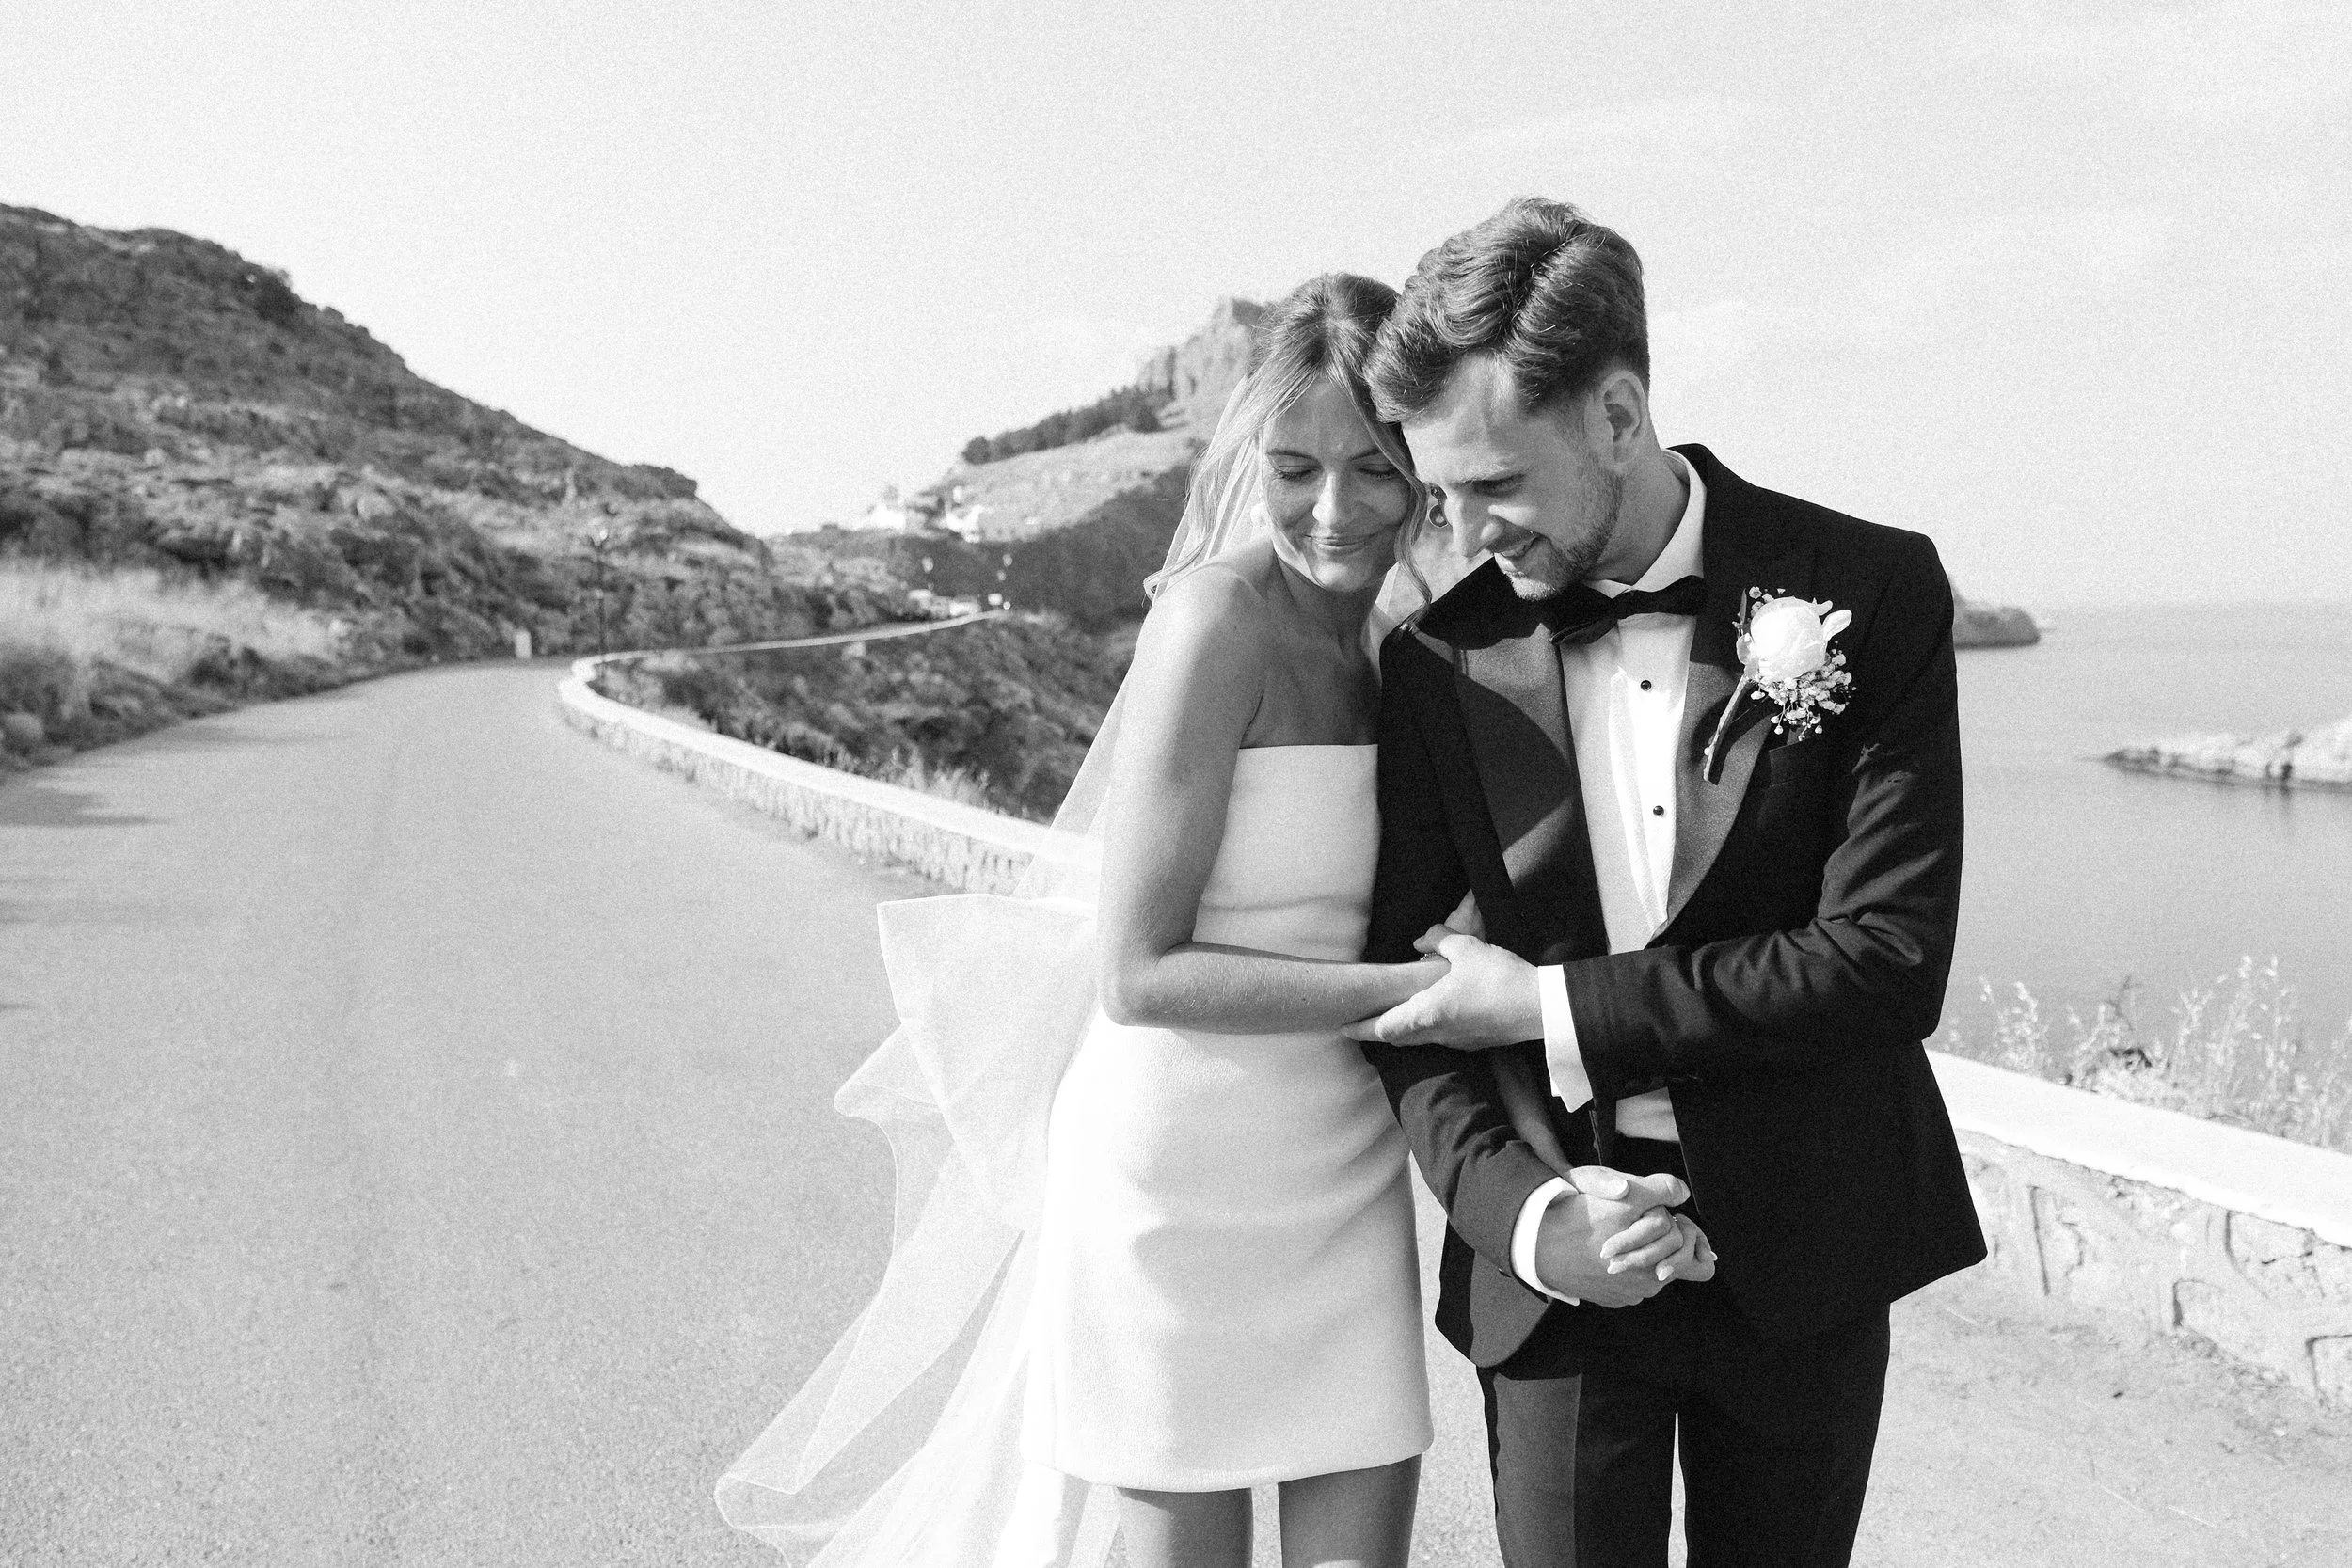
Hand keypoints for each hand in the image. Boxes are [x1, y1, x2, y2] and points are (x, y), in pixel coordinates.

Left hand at [1341, 929, 1538, 1047]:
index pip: (1383, 1029)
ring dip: (1403, 1030)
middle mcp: (1437, 1033)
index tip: (1342, 1025)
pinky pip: (1441, 1038)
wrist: (1541, 1007)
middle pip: (1397, 1039)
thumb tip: (1420, 942)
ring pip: (1419, 1040)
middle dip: (1376, 1030)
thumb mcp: (1466, 948)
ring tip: (1393, 1014)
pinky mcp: (1475, 1043)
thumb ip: (1437, 940)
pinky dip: (1428, 1028)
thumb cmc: (1499, 978)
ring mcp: (1457, 1042)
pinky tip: (1434, 1012)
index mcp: (1427, 1013)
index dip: (1360, 1028)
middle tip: (1361, 1020)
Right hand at [1533, 1167, 1699, 1306]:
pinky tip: (1604, 1248)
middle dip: (1666, 1242)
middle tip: (1646, 1220)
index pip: (1702, 1262)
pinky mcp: (1609, 1298)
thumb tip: (1682, 1192)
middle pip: (1675, 1265)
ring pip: (1650, 1271)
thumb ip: (1658, 1191)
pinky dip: (1624, 1265)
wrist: (1534, 1244)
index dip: (1690, 1234)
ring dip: (1644, 1253)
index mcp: (1658, 1265)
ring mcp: (1627, 1295)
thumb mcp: (1621, 1195)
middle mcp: (1647, 1286)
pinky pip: (1629, 1281)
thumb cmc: (1578, 1219)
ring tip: (1620, 1232)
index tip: (1676, 1219)